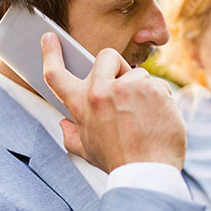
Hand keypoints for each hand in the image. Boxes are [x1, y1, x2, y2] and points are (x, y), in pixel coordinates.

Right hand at [41, 32, 185, 172]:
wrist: (147, 173)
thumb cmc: (117, 162)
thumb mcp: (86, 150)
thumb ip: (71, 135)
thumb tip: (65, 124)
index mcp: (81, 104)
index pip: (57, 74)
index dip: (51, 53)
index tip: (50, 38)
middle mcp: (101, 91)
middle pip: (105, 56)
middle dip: (115, 67)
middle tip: (123, 88)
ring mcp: (129, 87)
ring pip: (137, 73)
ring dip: (141, 90)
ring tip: (143, 117)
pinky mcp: (154, 88)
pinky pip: (158, 85)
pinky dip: (160, 100)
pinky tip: (158, 119)